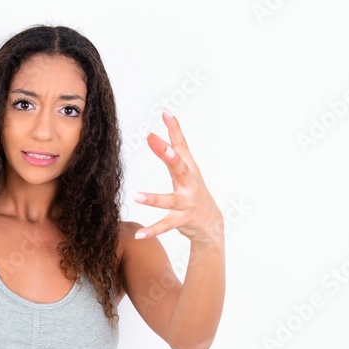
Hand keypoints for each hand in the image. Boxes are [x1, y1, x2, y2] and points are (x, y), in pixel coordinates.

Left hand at [133, 111, 223, 243]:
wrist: (211, 224)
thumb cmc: (194, 191)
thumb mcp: (186, 170)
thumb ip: (171, 150)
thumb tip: (153, 130)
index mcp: (189, 169)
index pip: (181, 146)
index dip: (175, 129)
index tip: (165, 113)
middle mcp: (190, 184)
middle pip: (180, 168)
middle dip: (170, 156)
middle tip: (157, 143)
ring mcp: (187, 203)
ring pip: (169, 200)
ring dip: (154, 198)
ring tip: (137, 196)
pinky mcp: (183, 220)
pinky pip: (166, 225)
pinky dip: (153, 230)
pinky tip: (139, 234)